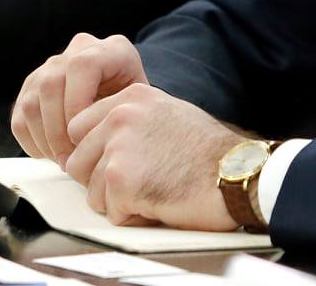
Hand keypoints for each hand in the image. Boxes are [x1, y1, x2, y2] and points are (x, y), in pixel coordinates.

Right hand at [12, 32, 148, 164]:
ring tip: (64, 159)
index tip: (83, 136)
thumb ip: (122, 115)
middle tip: (72, 159)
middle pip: (51, 84)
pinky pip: (21, 114)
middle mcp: (80, 50)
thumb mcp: (141, 107)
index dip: (77, 104)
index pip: (81, 67)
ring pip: (32, 101)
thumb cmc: (135, 108)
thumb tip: (99, 139)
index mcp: (111, 50)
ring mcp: (53, 65)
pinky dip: (31, 140)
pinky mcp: (34, 85)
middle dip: (59, 131)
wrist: (126, 102)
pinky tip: (51, 152)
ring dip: (45, 139)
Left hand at [63, 82, 247, 229]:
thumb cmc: (211, 153)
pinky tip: (160, 203)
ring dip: (119, 202)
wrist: (237, 175)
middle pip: (78, 162)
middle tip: (139, 184)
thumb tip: (101, 140)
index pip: (79, 128)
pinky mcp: (121, 180)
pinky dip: (133, 217)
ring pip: (91, 191)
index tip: (117, 165)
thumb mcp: (168, 114)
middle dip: (102, 181)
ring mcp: (118, 147)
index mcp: (130, 97)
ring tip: (155, 191)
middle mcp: (119, 116)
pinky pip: (111, 211)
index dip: (95, 154)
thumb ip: (133, 119)